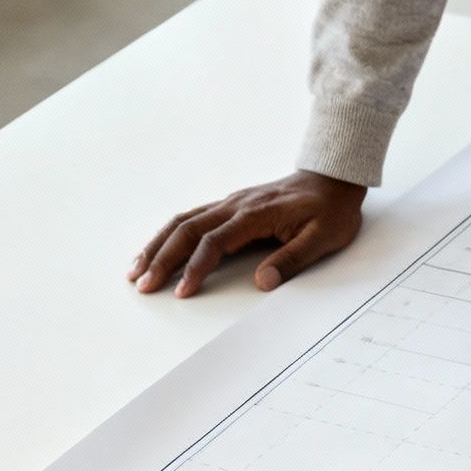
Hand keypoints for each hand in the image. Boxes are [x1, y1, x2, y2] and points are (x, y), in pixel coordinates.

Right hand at [129, 171, 366, 297]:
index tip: (181, 291)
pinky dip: (170, 234)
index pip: (215, 242)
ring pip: (184, 221)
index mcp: (256, 214)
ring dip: (157, 245)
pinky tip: (158, 248)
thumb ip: (293, 259)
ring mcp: (231, 202)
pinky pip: (192, 218)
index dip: (195, 268)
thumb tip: (263, 282)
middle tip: (142, 285)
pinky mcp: (231, 205)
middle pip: (188, 230)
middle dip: (162, 259)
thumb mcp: (324, 237)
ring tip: (136, 270)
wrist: (334, 178)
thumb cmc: (331, 209)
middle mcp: (236, 204)